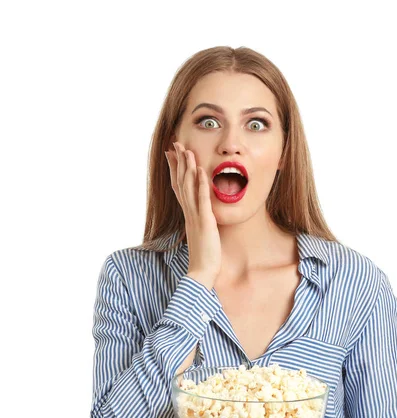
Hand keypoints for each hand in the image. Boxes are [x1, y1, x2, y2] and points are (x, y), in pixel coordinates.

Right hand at [165, 142, 221, 287]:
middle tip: (175, 144)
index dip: (175, 170)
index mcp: (187, 215)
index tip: (171, 154)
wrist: (201, 272)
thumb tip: (199, 214)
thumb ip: (199, 221)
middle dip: (178, 162)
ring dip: (188, 168)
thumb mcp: (200, 233)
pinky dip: (201, 185)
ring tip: (187, 151)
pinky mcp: (205, 223)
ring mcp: (195, 217)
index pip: (178, 188)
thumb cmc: (203, 256)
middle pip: (180, 183)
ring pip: (188, 188)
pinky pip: (202, 201)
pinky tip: (201, 171)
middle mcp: (188, 213)